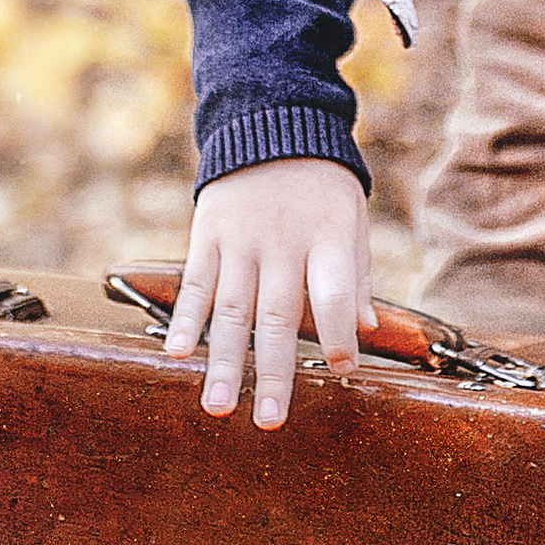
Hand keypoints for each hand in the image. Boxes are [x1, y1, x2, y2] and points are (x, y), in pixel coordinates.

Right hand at [166, 157, 371, 428]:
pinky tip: (177, 353)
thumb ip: (358, 275)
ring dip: (224, 361)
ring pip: (232, 309)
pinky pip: (196, 283)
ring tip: (219, 406)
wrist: (272, 124)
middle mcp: (284, 242)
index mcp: (329, 236)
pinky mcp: (208, 236)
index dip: (340, 332)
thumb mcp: (354, 218)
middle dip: (274, 371)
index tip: (344, 370)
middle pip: (279, 314)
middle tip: (270, 420)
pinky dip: (185, 318)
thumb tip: (366, 329)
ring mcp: (242, 240)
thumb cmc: (322, 185)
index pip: (336, 292)